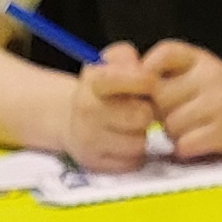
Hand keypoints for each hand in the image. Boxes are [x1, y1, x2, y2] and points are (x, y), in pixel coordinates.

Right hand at [62, 44, 159, 172]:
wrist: (71, 121)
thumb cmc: (99, 90)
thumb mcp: (108, 63)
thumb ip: (127, 58)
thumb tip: (147, 73)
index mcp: (93, 81)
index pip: (129, 79)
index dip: (145, 80)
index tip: (151, 82)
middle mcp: (88, 111)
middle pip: (142, 116)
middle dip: (146, 112)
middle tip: (139, 109)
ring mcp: (90, 140)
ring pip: (140, 143)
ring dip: (140, 135)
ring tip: (129, 127)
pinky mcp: (96, 164)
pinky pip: (133, 162)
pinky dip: (133, 155)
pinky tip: (123, 143)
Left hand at [141, 44, 221, 160]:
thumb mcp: (200, 72)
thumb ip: (169, 74)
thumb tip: (126, 86)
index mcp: (201, 58)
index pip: (164, 53)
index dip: (146, 70)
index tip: (147, 88)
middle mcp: (210, 76)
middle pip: (160, 96)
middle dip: (160, 110)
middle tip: (176, 114)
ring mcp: (217, 104)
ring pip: (170, 124)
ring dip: (173, 133)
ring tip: (193, 128)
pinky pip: (184, 145)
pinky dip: (186, 149)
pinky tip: (199, 142)